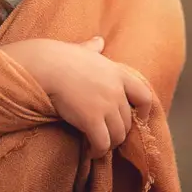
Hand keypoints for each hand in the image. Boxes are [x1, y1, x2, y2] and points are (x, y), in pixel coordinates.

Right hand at [0, 36, 155, 157]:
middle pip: (128, 121)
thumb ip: (93, 48)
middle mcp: (116, 91)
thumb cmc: (60, 57)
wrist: (46, 66)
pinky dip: (98, 151)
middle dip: (119, 131)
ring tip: (98, 146)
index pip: (144, 95)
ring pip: (118, 136)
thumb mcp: (82, 50)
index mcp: (117, 73)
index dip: (144, 111)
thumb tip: (99, 40)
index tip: (137, 118)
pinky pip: (103, 144)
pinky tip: (90, 151)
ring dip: (109, 144)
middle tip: (106, 135)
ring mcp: (106, 106)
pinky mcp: (92, 120)